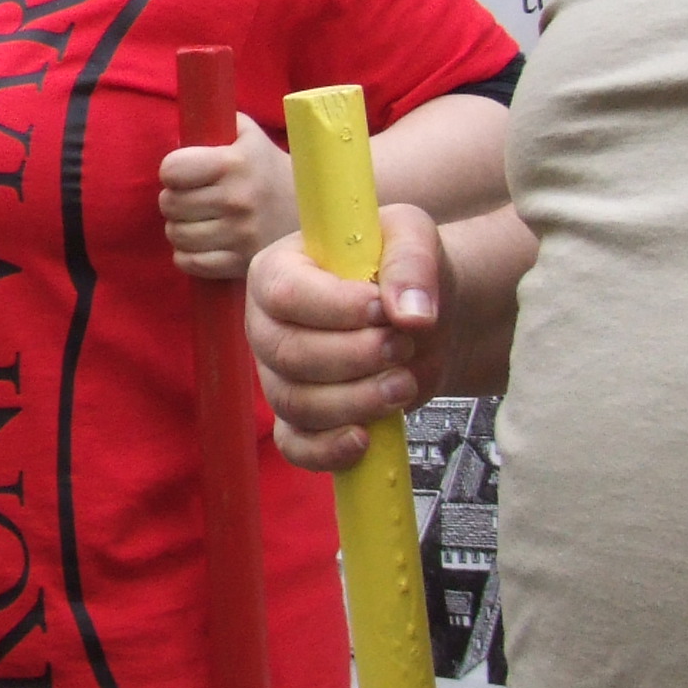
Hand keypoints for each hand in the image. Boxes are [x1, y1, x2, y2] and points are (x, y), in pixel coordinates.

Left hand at [158, 113, 294, 280]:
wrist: (318, 208)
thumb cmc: (267, 167)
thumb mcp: (246, 134)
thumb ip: (212, 124)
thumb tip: (177, 137)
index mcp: (235, 163)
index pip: (173, 169)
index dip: (172, 170)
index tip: (184, 172)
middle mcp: (237, 199)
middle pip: (169, 204)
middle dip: (174, 199)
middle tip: (192, 197)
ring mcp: (240, 235)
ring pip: (176, 235)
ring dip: (180, 227)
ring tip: (198, 219)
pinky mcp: (241, 263)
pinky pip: (190, 263)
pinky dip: (188, 255)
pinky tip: (203, 242)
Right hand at [245, 206, 452, 471]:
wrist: (421, 320)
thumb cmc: (402, 271)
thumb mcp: (414, 237)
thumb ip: (413, 262)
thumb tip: (411, 313)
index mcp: (278, 270)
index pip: (286, 294)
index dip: (336, 308)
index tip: (383, 310)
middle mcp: (266, 325)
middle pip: (290, 355)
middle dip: (355, 358)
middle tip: (403, 346)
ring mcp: (277, 377)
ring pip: (296, 404)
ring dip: (357, 401)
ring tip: (403, 384)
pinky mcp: (298, 420)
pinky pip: (296, 446)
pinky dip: (328, 450)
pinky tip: (365, 438)